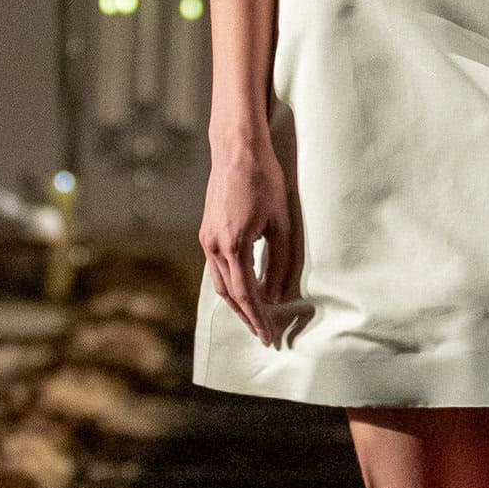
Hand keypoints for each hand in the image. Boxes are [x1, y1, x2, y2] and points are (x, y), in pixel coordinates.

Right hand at [199, 127, 291, 345]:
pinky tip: (245, 288)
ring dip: (237, 302)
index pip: (246, 294)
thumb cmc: (264, 182)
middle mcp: (214, 245)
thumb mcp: (282, 223)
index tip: (269, 336)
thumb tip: (276, 295)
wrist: (237, 151)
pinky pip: (216, 268)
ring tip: (256, 315)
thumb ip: (280, 262)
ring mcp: (206, 239)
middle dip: (246, 316)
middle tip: (264, 333)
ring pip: (220, 282)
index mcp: (233, 245)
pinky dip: (230, 283)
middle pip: (229, 294)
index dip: (258, 318)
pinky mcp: (206, 232)